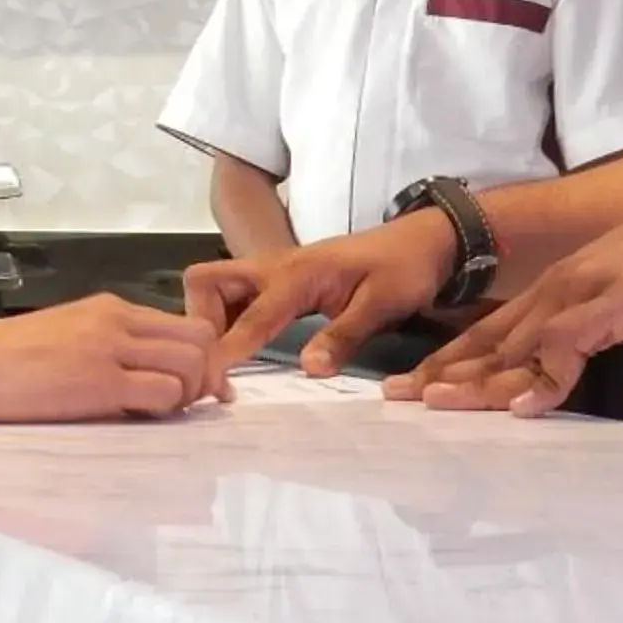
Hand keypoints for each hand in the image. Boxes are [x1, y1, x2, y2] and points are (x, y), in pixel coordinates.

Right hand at [0, 295, 231, 421]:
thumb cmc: (4, 360)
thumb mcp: (65, 335)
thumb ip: (107, 345)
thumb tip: (143, 376)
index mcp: (111, 308)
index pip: (186, 324)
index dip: (203, 360)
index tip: (196, 389)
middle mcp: (118, 321)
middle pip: (201, 339)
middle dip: (207, 376)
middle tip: (187, 406)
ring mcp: (110, 349)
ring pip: (191, 364)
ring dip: (189, 395)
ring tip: (161, 414)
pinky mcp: (99, 382)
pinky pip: (164, 393)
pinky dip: (166, 410)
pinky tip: (139, 418)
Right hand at [183, 210, 456, 376]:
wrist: (423, 240)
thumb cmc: (405, 268)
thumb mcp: (383, 304)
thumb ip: (345, 335)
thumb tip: (310, 370)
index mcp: (299, 274)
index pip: (250, 316)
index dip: (227, 351)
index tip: (209, 382)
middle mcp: (276, 268)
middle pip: (207, 283)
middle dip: (200, 322)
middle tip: (216, 363)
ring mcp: (276, 272)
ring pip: (217, 289)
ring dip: (210, 322)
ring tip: (223, 364)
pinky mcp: (281, 282)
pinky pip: (237, 298)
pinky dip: (228, 321)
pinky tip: (242, 349)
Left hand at [387, 181, 622, 414]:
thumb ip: (604, 317)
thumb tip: (583, 347)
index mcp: (565, 282)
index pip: (496, 328)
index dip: (456, 357)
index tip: (422, 383)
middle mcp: (562, 286)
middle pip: (490, 338)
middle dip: (442, 371)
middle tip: (396, 398)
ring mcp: (584, 292)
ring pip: (515, 345)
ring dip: (474, 379)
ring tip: (433, 405)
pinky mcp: (613, 304)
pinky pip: (566, 347)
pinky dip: (543, 381)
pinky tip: (523, 408)